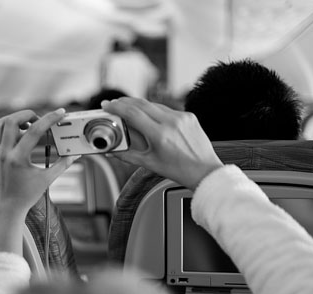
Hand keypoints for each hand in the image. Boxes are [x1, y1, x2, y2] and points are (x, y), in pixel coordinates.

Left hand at [0, 108, 78, 215]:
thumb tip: (74, 155)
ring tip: (27, 123)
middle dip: (28, 114)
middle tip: (40, 119)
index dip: (50, 118)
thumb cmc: (27, 195)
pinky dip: (1, 126)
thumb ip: (62, 165)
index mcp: (18, 158)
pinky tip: (13, 130)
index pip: (34, 130)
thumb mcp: (47, 179)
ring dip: (14, 118)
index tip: (60, 113)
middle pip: (12, 120)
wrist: (9, 206)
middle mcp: (5, 153)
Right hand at [102, 97, 222, 189]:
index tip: (108, 105)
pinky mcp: (189, 116)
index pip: (133, 113)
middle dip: (124, 102)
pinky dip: (155, 111)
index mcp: (160, 135)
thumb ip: (127, 155)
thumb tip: (112, 151)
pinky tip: (150, 117)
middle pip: (142, 104)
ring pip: (154, 105)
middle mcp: (172, 123)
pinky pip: (167, 109)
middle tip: (114, 104)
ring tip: (129, 110)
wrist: (204, 172)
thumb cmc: (180, 170)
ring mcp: (182, 117)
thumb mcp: (149, 163)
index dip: (117, 107)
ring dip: (139, 105)